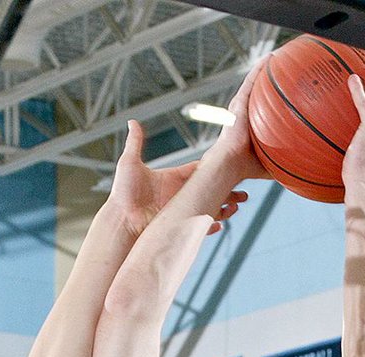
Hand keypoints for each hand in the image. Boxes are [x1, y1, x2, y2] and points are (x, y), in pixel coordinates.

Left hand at [110, 120, 247, 236]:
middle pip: (210, 190)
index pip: (200, 170)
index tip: (229, 161)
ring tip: (237, 206)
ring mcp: (180, 212)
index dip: (215, 167)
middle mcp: (180, 195)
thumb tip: (132, 121)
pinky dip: (209, 226)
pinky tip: (221, 224)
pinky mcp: (176, 227)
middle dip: (227, 189)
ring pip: (208, 208)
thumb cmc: (123, 193)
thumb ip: (135, 142)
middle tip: (244, 189)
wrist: (120, 220)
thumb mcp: (129, 164)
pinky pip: (198, 227)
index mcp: (174, 178)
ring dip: (223, 208)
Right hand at [202, 58, 271, 183]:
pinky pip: (251, 81)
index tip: (283, 96)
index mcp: (249, 128)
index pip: (262, 111)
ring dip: (264, 70)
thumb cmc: (245, 168)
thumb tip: (300, 171)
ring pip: (254, 83)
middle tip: (281, 71)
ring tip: (276, 58)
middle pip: (258, 94)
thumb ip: (281, 165)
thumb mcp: (268, 165)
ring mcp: (240, 107)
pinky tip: (270, 57)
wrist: (230, 163)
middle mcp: (243, 115)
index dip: (271, 103)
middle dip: (267, 83)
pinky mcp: (238, 102)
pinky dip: (259, 68)